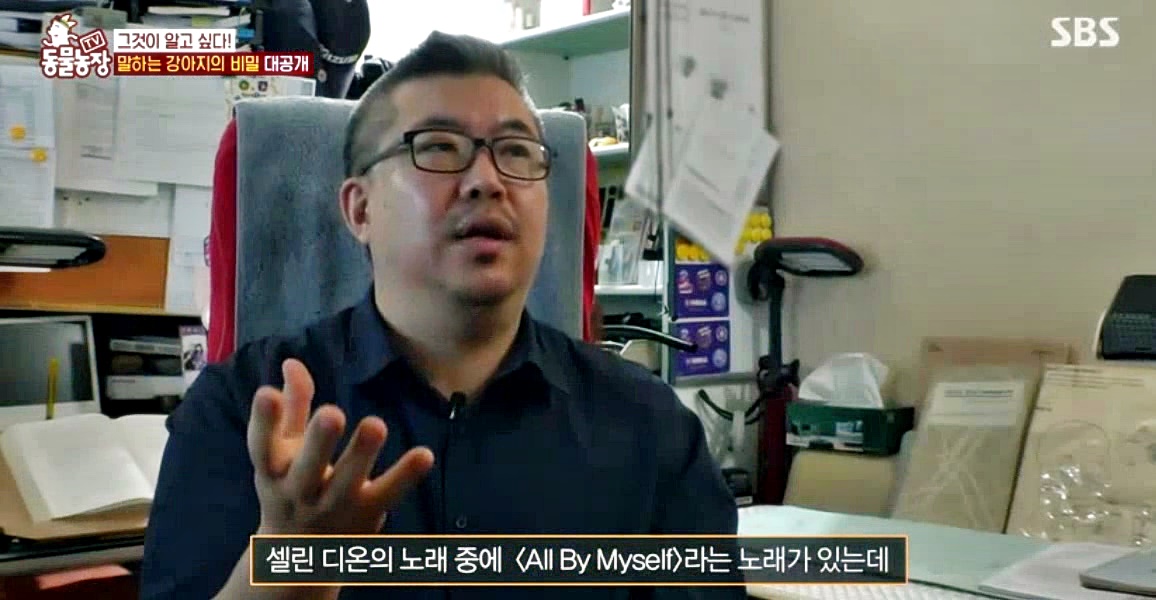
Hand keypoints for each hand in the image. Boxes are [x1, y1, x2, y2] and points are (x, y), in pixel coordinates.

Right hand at [247, 358, 433, 534]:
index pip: (261, 447)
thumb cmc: (292, 486)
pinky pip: (387, 494)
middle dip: (317, 443)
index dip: (263, 421)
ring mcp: (334, 507)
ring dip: (361, 455)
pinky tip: (424, 454)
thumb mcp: (283, 451)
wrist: (300, 556)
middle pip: (306, 469)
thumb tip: (292, 361)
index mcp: (273, 471)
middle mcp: (299, 491)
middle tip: (331, 413)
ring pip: (347, 483)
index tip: (267, 393)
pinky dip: (405, 476)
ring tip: (375, 424)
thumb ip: (291, 406)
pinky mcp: (367, 514)